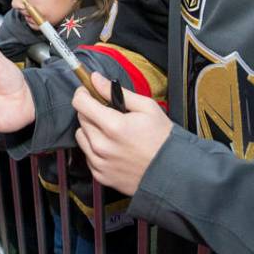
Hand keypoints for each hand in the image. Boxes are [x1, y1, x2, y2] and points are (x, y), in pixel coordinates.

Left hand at [73, 72, 172, 194]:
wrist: (172, 171)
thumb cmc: (162, 139)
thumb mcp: (146, 107)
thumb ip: (116, 91)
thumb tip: (96, 79)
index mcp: (113, 125)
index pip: (80, 103)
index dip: (83, 93)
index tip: (89, 92)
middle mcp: (102, 145)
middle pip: (81, 118)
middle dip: (91, 110)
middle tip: (109, 112)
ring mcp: (100, 162)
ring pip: (81, 136)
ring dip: (91, 130)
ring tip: (111, 132)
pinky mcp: (100, 175)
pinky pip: (88, 155)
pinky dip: (95, 149)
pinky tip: (113, 148)